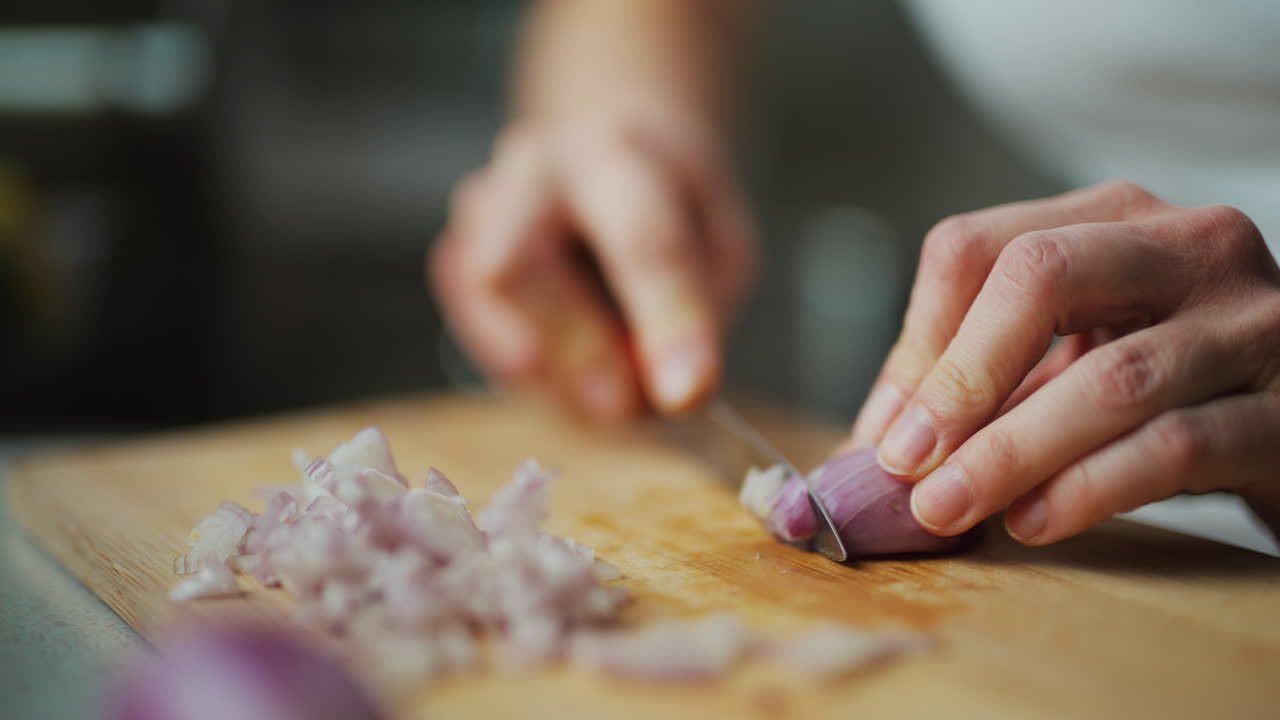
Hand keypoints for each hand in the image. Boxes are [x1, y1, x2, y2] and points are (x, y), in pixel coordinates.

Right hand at [430, 111, 754, 420]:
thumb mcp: (723, 245)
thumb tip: (667, 389)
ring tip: (612, 387)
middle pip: (516, 268)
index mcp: (618, 154)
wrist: (602, 155)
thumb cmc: (670, 209)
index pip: (641, 240)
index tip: (689, 393)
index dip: (666, 322)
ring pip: (485, 313)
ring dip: (553, 375)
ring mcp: (478, 213)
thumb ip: (700, 309)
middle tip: (625, 407)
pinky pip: (474, 337)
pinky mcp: (452, 260)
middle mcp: (532, 172)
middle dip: (572, 353)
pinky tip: (571, 364)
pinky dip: (530, 375)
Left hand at [845, 180, 1279, 544]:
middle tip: (906, 465)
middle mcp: (1186, 245)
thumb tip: (870, 447)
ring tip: (949, 508)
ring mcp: (1249, 320)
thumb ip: (981, 388)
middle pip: (1041, 274)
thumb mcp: (1068, 362)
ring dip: (1011, 451)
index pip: (977, 248)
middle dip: (960, 379)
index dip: (920, 343)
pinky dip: (1091, 488)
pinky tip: (1036, 521)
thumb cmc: (1170, 391)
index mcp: (1111, 220)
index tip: (886, 435)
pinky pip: (1176, 444)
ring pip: (1109, 375)